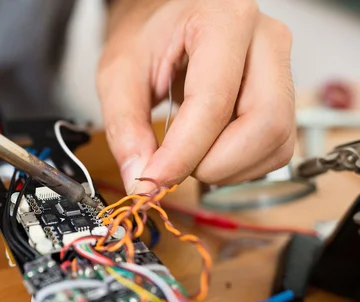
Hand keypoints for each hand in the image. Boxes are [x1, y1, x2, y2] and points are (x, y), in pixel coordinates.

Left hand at [97, 0, 294, 193]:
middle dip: (215, 164)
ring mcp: (281, 67)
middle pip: (264, 123)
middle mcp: (265, 39)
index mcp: (223, 19)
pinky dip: (241, 166)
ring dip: (228, 169)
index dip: (183, 153)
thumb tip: (141, 180)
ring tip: (188, 156)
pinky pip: (276, 148)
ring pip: (276, 141)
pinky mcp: (283, 96)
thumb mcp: (118, 74)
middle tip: (173, 168)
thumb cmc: (147, 38)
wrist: (167, 22)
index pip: (214, 101)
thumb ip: (125, 127)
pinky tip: (209, 152)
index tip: (153, 181)